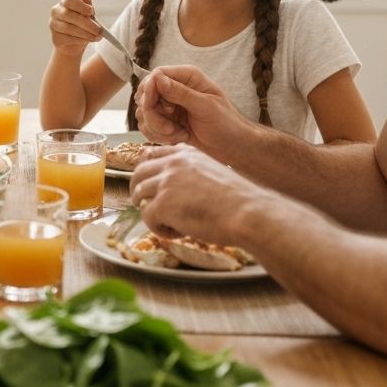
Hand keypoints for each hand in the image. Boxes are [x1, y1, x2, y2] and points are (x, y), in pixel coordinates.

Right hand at [48, 0, 100, 55]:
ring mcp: (53, 25)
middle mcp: (56, 11)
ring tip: (96, 36)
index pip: (69, 0)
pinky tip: (86, 40)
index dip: (80, 5)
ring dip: (84, 33)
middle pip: (67, 15)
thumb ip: (87, 4)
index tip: (91, 11)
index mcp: (64, 2)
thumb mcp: (87, 14)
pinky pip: (66, 39)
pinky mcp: (55, 38)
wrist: (75, 43)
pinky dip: (79, 40)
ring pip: (67, 28)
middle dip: (85, 23)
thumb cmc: (82, 24)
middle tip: (98, 29)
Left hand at [130, 144, 260, 247]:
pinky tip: (177, 233)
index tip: (148, 183)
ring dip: (151, 211)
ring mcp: (165, 183)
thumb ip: (190, 172)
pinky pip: (147, 217)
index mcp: (185, 154)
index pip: (151, 154)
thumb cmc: (237, 199)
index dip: (147, 170)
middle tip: (149, 206)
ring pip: (139, 195)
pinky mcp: (163, 204)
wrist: (247, 213)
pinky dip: (159, 228)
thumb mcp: (211, 172)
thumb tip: (172, 185)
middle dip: (139, 191)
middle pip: (138, 173)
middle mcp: (172, 164)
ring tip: (170, 224)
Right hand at [135, 65, 248, 155]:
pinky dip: (159, 136)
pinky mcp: (165, 120)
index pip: (156, 75)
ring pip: (144, 113)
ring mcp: (169, 105)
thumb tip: (157, 78)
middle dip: (153, 116)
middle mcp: (175, 88)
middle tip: (170, 129)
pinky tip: (178, 138)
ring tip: (178, 135)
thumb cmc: (226, 124)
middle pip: (145, 95)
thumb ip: (181, 93)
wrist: (232, 147)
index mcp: (187, 77)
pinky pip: (148, 126)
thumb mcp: (206, 107)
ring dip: (157, 128)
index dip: (149, 91)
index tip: (152, 107)